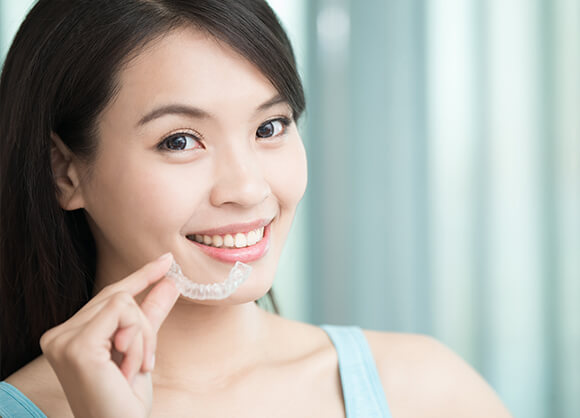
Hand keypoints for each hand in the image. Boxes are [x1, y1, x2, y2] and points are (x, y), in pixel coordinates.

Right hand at [40, 253, 179, 417]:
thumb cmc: (124, 400)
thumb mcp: (141, 349)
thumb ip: (151, 314)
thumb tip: (170, 281)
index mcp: (69, 335)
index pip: (108, 296)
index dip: (140, 276)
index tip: (165, 260)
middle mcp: (58, 334)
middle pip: (119, 297)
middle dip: (144, 327)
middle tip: (146, 362)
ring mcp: (63, 339)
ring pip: (123, 302)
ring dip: (142, 337)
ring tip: (134, 369)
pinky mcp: (77, 345)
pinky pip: (122, 313)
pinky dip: (138, 340)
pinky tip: (129, 368)